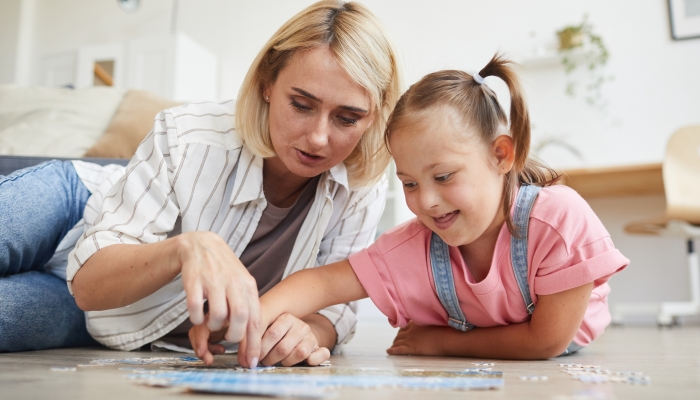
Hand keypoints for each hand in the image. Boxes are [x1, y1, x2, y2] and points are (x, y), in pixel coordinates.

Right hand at [175, 231, 262, 366]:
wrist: (201, 245)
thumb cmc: (223, 271)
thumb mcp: (241, 284)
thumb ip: (247, 308)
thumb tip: (252, 339)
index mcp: (248, 286)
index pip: (255, 319)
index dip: (253, 344)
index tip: (251, 362)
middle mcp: (233, 282)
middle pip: (240, 317)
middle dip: (233, 336)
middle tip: (226, 341)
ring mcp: (213, 281)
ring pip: (218, 314)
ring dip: (213, 327)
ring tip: (211, 323)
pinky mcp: (194, 281)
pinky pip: (196, 308)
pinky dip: (196, 318)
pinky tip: (197, 315)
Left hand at [238, 313, 329, 366]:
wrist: (297, 333)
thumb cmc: (277, 335)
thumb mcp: (265, 331)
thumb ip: (253, 341)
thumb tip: (244, 360)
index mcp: (286, 318)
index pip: (272, 334)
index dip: (260, 349)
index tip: (252, 358)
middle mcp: (300, 325)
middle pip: (283, 347)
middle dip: (269, 358)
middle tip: (263, 361)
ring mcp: (310, 336)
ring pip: (299, 353)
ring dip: (285, 362)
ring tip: (278, 361)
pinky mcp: (318, 347)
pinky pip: (320, 354)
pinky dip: (314, 359)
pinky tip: (307, 361)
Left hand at [386, 322, 446, 355]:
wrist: (446, 338)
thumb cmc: (445, 330)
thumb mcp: (435, 322)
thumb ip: (429, 323)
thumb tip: (429, 324)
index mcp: (416, 323)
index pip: (405, 327)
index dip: (401, 331)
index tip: (400, 333)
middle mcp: (411, 331)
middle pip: (400, 334)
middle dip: (396, 338)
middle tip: (395, 341)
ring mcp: (410, 339)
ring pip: (398, 342)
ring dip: (394, 344)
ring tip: (392, 347)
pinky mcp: (411, 349)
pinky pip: (399, 350)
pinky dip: (392, 351)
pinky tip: (388, 351)